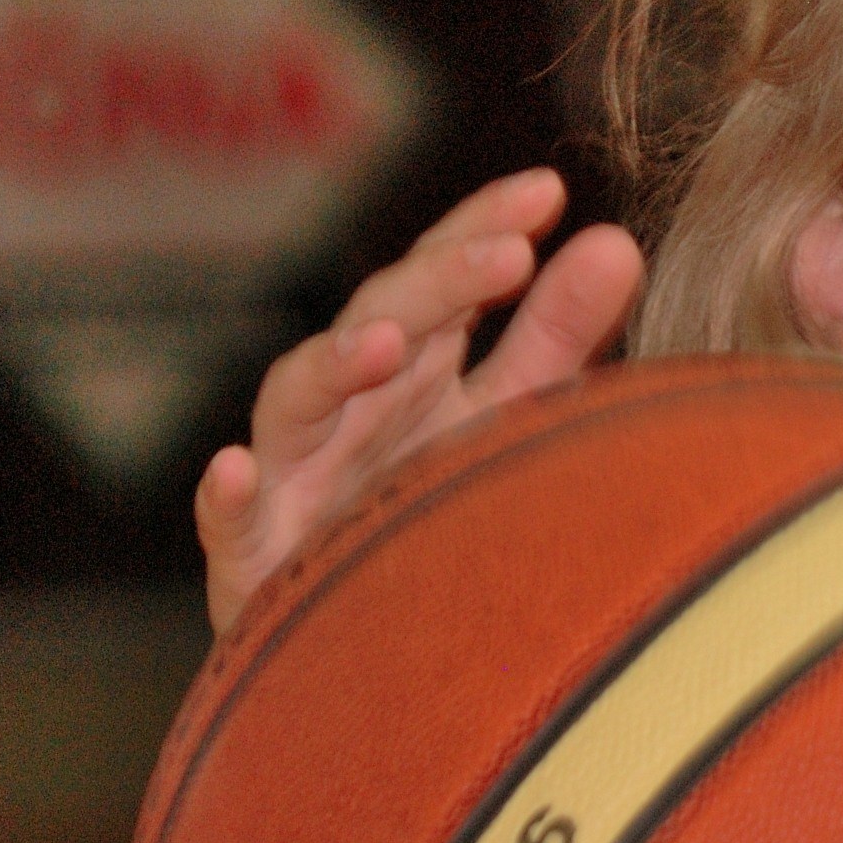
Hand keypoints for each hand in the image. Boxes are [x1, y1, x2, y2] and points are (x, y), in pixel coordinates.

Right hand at [195, 170, 641, 632]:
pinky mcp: (252, 559)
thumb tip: (617, 242)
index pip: (441, 279)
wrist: (366, 651)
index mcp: (412, 368)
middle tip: (508, 253)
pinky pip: (228, 523)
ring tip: (386, 345)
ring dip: (334, 368)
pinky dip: (225, 497)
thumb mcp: (502, 415)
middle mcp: (348, 408)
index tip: (547, 191)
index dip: (484, 228)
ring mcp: (293, 477)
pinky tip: (234, 471)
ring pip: (297, 404)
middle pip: (381, 322)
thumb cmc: (431, 512)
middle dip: (437, 283)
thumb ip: (555, 337)